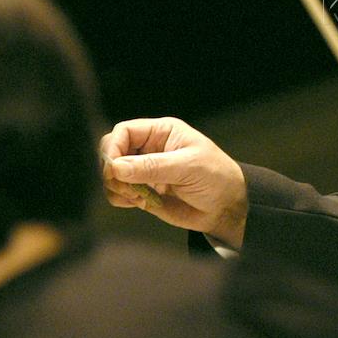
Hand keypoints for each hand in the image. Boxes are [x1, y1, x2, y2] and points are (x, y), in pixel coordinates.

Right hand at [101, 117, 247, 248]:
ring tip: (137, 197)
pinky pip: (119, 192)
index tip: (115, 168)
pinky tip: (139, 202)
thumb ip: (153, 166)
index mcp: (161, 132)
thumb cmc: (216, 177)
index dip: (113, 147)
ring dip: (116, 187)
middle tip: (124, 186)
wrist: (226, 206)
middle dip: (111, 169)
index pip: (124, 131)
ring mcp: (144, 170)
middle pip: (112, 151)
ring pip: (112, 174)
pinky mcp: (143, 191)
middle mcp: (149, 148)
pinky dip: (121, 198)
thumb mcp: (188, 167)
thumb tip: (117, 167)